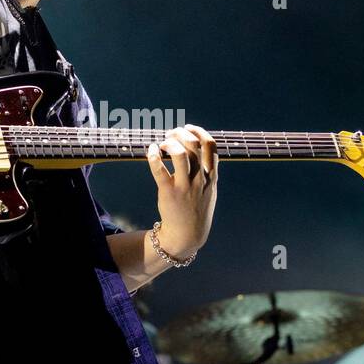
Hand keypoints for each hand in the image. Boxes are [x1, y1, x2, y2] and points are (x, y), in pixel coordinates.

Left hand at [146, 124, 218, 258]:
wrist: (187, 235)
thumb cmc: (196, 210)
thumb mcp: (209, 190)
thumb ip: (208, 171)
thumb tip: (200, 150)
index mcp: (211, 177)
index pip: (211, 146)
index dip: (199, 132)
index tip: (188, 128)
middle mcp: (200, 179)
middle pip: (194, 146)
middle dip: (181, 134)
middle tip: (171, 134)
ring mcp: (185, 186)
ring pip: (180, 154)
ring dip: (170, 143)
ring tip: (163, 143)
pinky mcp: (169, 193)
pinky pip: (159, 170)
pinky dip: (154, 155)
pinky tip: (152, 150)